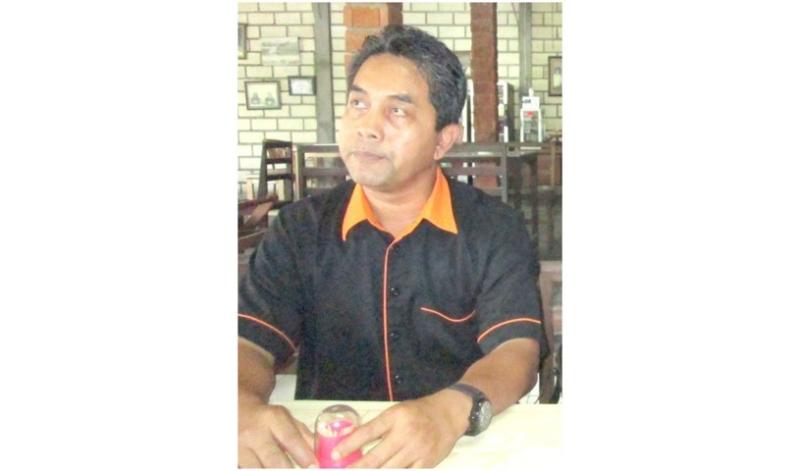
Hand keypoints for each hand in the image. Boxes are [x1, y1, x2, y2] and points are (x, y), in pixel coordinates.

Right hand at [238, 394, 317, 467]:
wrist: (237, 410)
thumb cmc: (267, 418)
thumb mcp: (287, 419)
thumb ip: (305, 436)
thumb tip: (319, 455)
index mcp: (272, 418)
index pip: (290, 439)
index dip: (303, 456)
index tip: (314, 467)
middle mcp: (254, 433)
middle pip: (273, 460)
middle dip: (289, 470)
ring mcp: (240, 448)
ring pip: (259, 469)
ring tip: (284, 468)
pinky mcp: (233, 458)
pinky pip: (249, 470)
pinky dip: (260, 469)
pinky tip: (267, 467)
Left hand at [331, 391, 469, 467]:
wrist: (449, 415)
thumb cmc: (418, 413)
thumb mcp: (397, 412)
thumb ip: (379, 427)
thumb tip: (353, 442)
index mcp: (395, 416)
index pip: (368, 432)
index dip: (349, 445)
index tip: (335, 455)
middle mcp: (405, 433)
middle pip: (376, 457)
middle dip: (358, 468)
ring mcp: (417, 450)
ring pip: (390, 470)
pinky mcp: (427, 463)